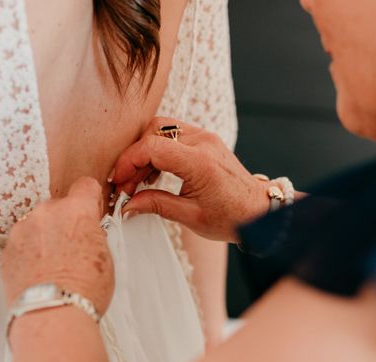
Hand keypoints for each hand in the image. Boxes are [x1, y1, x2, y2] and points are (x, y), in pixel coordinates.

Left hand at [2, 177, 113, 315]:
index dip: (90, 200)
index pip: (85, 185)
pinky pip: (22, 241)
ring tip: (54, 265)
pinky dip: (29, 252)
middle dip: (65, 223)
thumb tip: (88, 234)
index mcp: (76, 211)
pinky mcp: (8, 248)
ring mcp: (23, 229)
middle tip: (74, 249)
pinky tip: (40, 272)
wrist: (51, 313)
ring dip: (45, 237)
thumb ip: (93, 235)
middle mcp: (47, 213)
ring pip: (37, 223)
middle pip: (59, 206)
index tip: (90, 212)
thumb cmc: (82, 290)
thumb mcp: (105, 258)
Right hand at [110, 117, 270, 242]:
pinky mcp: (204, 140)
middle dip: (134, 156)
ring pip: (161, 130)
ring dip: (144, 152)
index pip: (153, 147)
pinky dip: (157, 151)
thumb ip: (156, 205)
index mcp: (200, 162)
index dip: (129, 161)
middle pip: (154, 132)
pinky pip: (172, 135)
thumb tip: (128, 205)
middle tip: (127, 184)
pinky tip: (153, 174)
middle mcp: (203, 142)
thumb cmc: (230, 216)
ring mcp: (205, 138)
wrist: (257, 210)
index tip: (119, 181)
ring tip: (138, 182)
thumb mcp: (190, 216)